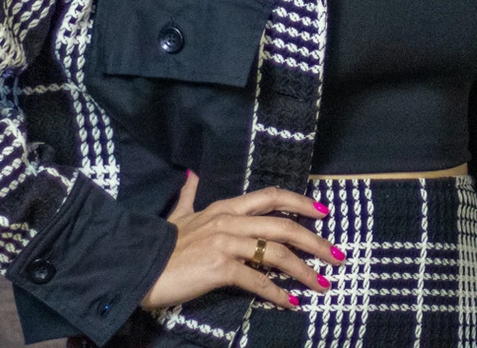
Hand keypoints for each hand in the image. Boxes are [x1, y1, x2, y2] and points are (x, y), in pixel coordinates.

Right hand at [141, 171, 343, 310]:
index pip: (272, 196)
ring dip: (304, 270)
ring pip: (277, 253)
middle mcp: (230, 220)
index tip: (324, 213)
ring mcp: (226, 243)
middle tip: (338, 256)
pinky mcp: (220, 268)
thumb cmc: (161, 244)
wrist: (138, 266)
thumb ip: (189, 194)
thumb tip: (190, 173)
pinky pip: (258, 281)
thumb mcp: (179, 213)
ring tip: (321, 284)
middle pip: (284, 226)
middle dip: (316, 241)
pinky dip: (278, 293)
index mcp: (226, 207)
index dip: (300, 203)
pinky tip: (292, 303)